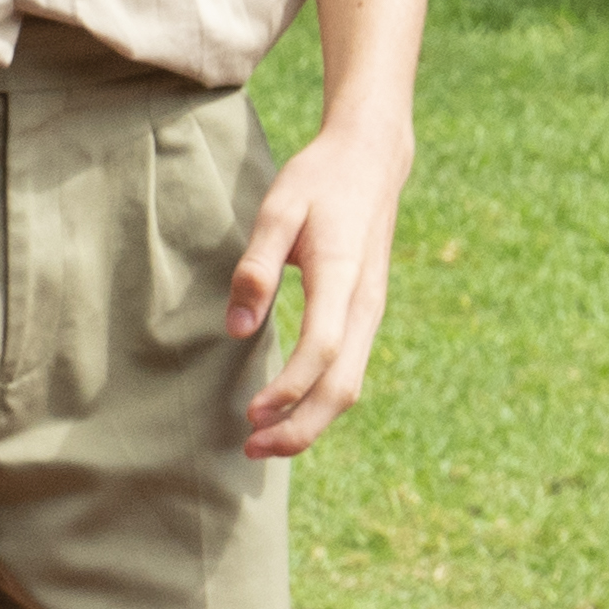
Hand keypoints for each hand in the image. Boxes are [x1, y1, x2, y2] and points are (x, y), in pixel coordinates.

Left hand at [231, 110, 415, 457]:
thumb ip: (256, 268)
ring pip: (350, 384)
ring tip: (262, 441)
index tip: (250, 414)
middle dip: (300, 426)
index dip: (288, 388)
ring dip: (310, 421)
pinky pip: (350, 371)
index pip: (323, 347)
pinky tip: (288, 410)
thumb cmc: (318, 181)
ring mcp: (371, 311)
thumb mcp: (277, 210)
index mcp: (343, 275)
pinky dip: (320, 401)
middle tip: (250, 448)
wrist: (371, 160)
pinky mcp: (366, 314)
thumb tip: (237, 329)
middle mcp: (366, 302)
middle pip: (343, 384)